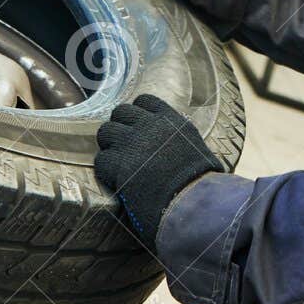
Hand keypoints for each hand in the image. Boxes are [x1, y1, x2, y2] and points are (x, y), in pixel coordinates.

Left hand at [94, 94, 223, 249]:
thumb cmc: (201, 182)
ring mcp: (133, 144)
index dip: (137, 114)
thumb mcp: (197, 149)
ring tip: (118, 162)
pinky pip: (101, 159)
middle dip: (120, 127)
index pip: (144, 101)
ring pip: (105, 132)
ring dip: (110, 146)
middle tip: (124, 146)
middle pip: (120, 112)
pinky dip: (106, 169)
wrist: (193, 202)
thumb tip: (178, 142)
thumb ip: (180, 138)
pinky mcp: (120, 165)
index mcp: (171, 121)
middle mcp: (150, 126)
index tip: (138, 127)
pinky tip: (116, 179)